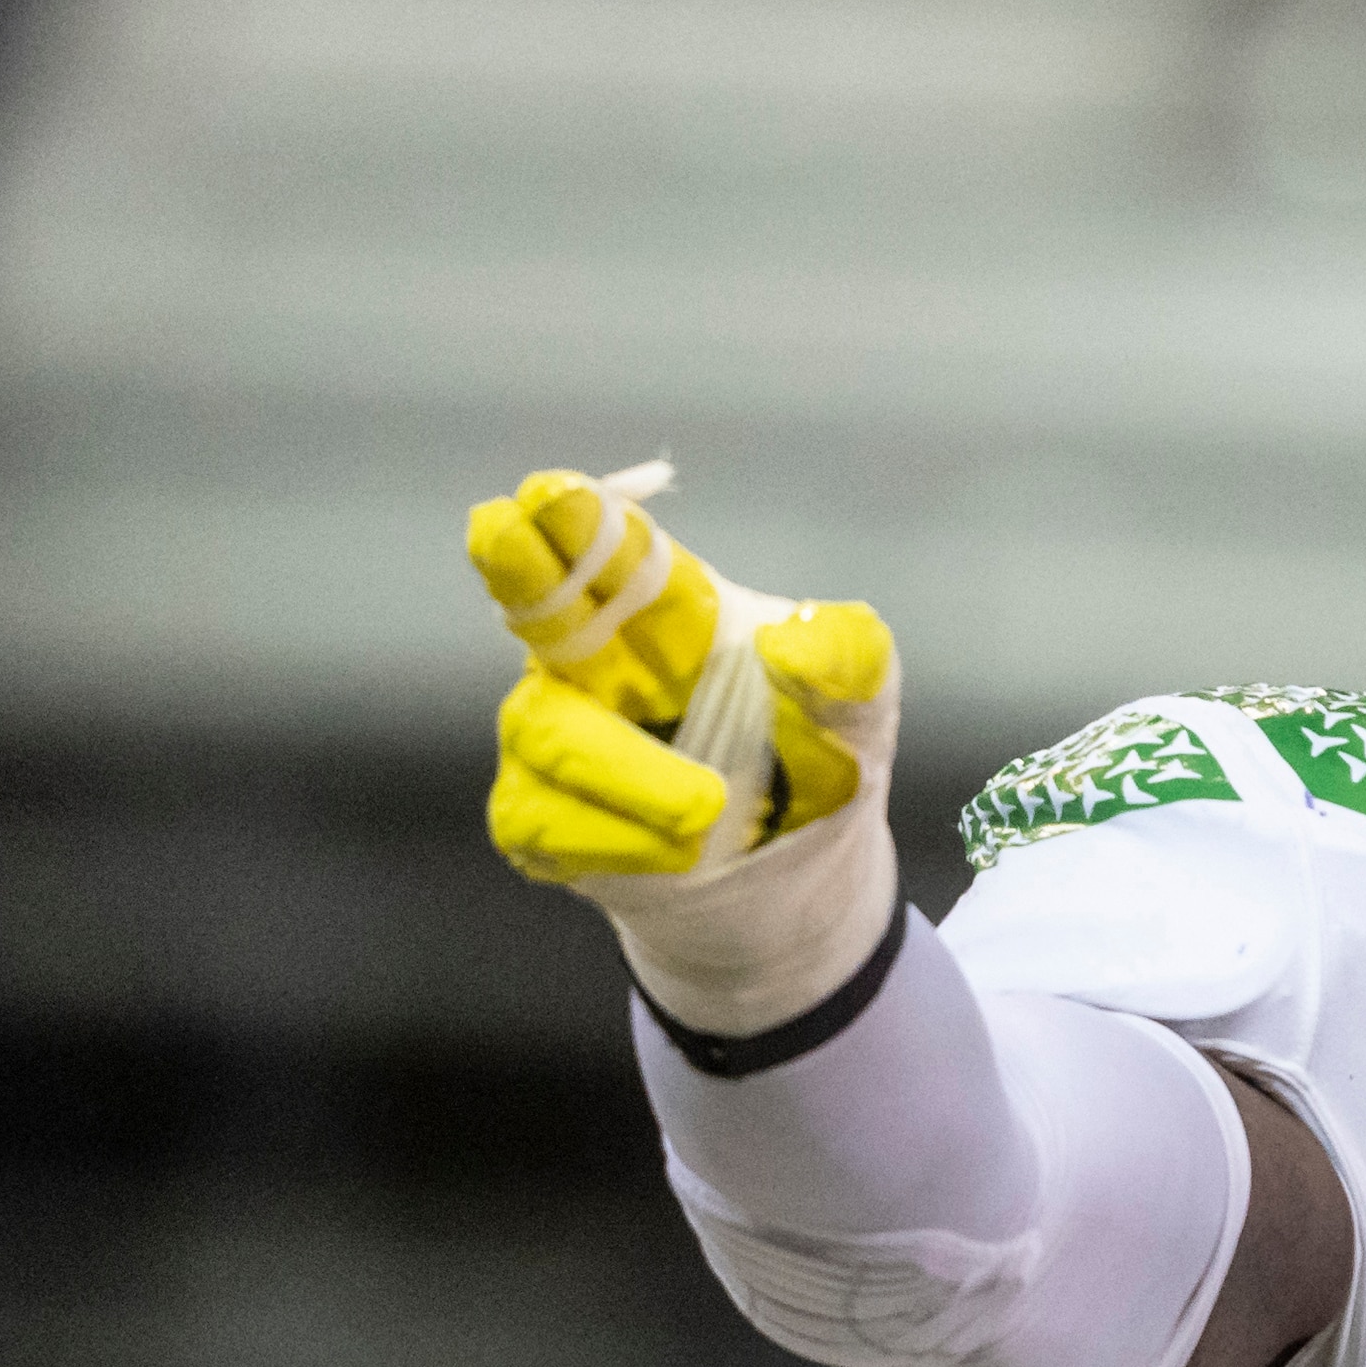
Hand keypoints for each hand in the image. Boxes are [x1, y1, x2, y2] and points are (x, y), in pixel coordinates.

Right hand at [464, 461, 906, 1033]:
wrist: (803, 873)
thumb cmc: (817, 753)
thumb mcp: (862, 695)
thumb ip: (848, 653)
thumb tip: (793, 645)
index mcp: (667, 612)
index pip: (613, 550)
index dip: (577, 520)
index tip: (552, 493)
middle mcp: (595, 663)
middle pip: (538, 607)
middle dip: (519, 570)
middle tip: (503, 529)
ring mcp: (559, 738)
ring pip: (549, 732)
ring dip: (625, 771)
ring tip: (709, 810)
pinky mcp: (541, 819)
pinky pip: (546, 820)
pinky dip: (617, 839)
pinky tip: (681, 853)